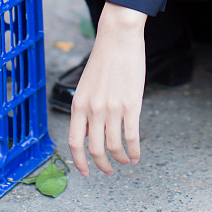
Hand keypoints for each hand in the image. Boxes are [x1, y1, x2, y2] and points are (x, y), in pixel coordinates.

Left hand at [67, 2, 146, 175]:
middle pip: (94, 149)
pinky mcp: (131, 105)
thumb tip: (90, 131)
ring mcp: (112, 108)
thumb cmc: (104, 59)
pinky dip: (134, 150)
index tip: (85, 173)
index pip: (74, 142)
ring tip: (125, 162)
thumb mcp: (86, 85)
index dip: (79, 161)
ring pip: (114, 147)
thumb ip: (86, 108)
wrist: (118, 38)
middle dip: (102, 166)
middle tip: (108, 171)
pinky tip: (137, 155)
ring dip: (120, 160)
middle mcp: (92, 110)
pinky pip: (132, 136)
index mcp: (78, 104)